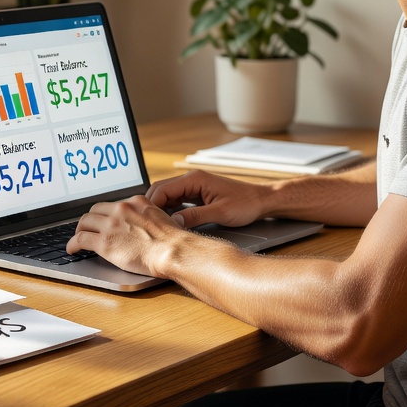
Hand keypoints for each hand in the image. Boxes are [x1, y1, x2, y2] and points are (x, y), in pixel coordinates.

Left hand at [66, 195, 182, 276]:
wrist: (172, 250)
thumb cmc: (172, 241)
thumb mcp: (160, 217)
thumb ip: (145, 217)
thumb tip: (140, 225)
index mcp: (135, 201)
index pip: (113, 204)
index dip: (104, 214)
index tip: (102, 220)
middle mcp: (121, 209)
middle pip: (95, 210)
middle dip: (90, 220)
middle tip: (87, 229)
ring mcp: (111, 225)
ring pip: (84, 222)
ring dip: (79, 230)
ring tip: (77, 238)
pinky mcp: (104, 242)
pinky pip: (80, 239)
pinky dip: (72, 244)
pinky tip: (72, 249)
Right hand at [146, 169, 271, 228]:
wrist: (260, 200)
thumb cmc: (244, 204)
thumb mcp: (219, 212)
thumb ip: (195, 217)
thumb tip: (173, 223)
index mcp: (194, 179)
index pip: (162, 189)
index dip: (151, 206)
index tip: (147, 223)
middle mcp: (191, 179)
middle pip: (160, 190)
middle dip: (152, 207)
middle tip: (147, 226)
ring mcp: (193, 186)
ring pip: (167, 195)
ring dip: (160, 209)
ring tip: (154, 226)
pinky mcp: (197, 194)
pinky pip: (177, 200)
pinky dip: (169, 210)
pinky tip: (168, 222)